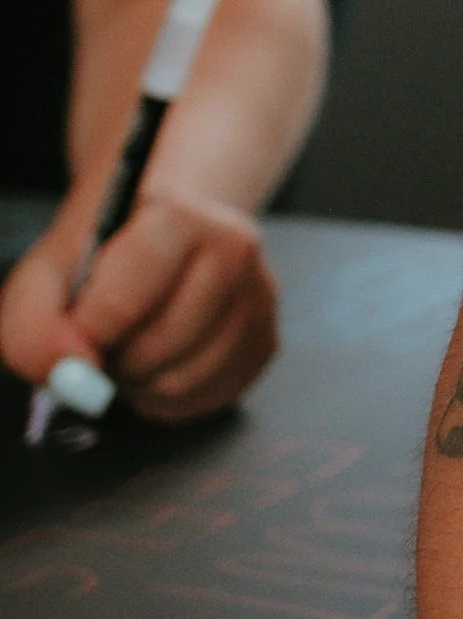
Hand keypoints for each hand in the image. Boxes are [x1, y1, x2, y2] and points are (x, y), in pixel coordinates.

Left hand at [0, 184, 278, 421]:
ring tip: (131, 352)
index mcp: (180, 217)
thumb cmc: (102, 256)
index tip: (77, 328)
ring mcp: (259, 298)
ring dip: (141, 385)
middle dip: (117, 360)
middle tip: (105, 341)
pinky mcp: (267, 341)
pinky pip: (208, 401)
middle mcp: (235, 250)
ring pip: (185, 381)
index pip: (127, 298)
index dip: (89, 330)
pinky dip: (169, 399)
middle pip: (160, 345)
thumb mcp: (47, 274)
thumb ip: (38, 323)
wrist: (160, 235)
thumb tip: (76, 373)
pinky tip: (159, 366)